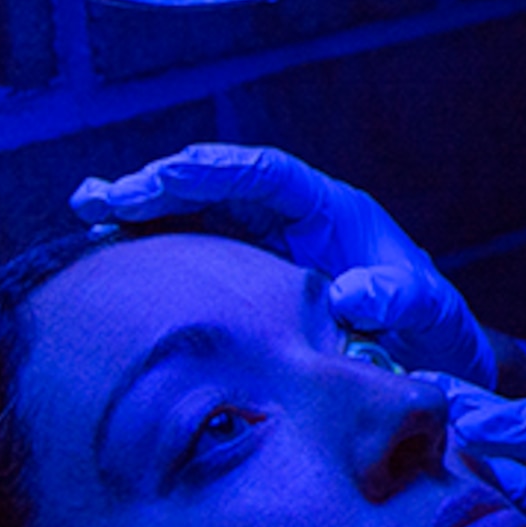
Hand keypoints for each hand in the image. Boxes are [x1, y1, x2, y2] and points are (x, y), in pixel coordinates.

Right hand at [71, 143, 496, 387]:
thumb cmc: (436, 325)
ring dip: (147, 208)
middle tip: (104, 198)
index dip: (216, 172)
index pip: (267, 175)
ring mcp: (271, 242)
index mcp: (333, 210)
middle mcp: (296, 216)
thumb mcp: (429, 311)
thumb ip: (397, 296)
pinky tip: (111, 249)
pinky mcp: (253, 272)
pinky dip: (158, 244)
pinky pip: (199, 248)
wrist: (436, 354)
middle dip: (163, 184)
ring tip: (89, 210)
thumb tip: (352, 294)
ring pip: (200, 211)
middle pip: (220, 185)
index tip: (165, 178)